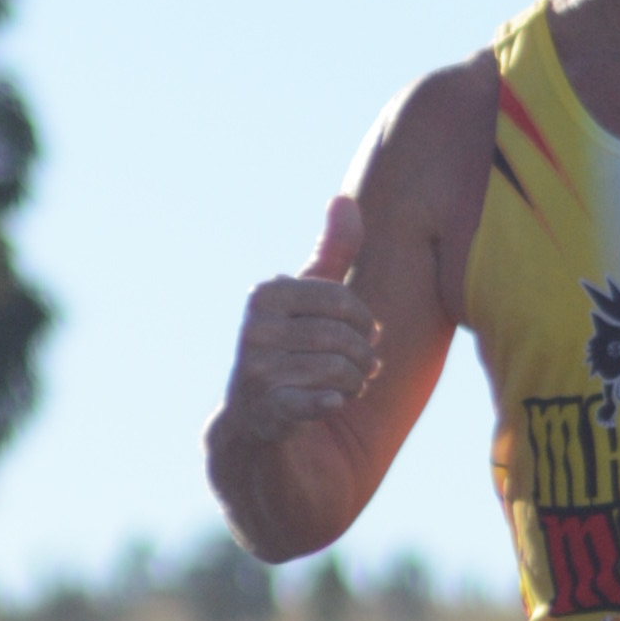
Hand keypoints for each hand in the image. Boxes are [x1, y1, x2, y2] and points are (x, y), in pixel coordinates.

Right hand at [220, 193, 382, 442]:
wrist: (255, 421)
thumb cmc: (290, 349)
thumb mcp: (308, 300)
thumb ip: (330, 253)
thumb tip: (343, 199)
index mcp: (265, 296)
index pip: (339, 300)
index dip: (364, 321)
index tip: (365, 335)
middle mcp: (254, 330)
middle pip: (341, 337)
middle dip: (364, 355)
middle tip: (364, 367)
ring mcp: (256, 372)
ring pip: (338, 370)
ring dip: (354, 383)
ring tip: (348, 386)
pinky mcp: (265, 411)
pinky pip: (313, 402)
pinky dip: (329, 403)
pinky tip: (332, 404)